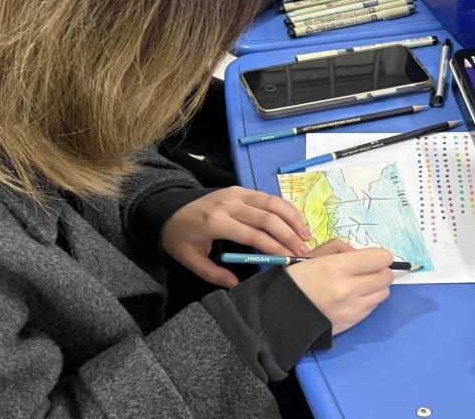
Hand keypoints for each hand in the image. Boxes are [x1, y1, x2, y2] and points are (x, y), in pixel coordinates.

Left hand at [161, 186, 311, 287]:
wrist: (168, 210)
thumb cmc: (180, 237)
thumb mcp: (189, 260)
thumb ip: (213, 274)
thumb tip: (236, 285)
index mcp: (216, 222)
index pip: (253, 234)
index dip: (274, 247)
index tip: (290, 260)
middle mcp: (228, 204)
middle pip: (267, 217)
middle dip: (289, 235)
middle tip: (304, 252)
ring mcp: (236, 193)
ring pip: (272, 202)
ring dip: (292, 218)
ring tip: (306, 236)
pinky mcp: (240, 189)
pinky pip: (267, 196)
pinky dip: (285, 207)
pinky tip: (296, 221)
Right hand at [286, 240, 393, 334]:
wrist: (280, 313)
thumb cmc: (296, 279)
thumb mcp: (314, 255)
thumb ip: (342, 249)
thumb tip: (363, 255)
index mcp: (336, 267)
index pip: (381, 258)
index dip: (379, 256)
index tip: (372, 257)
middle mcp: (348, 288)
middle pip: (387, 276)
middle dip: (379, 270)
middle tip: (366, 270)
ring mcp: (352, 308)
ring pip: (384, 292)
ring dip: (375, 286)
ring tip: (358, 285)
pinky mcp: (352, 322)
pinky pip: (373, 307)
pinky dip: (367, 300)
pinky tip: (352, 298)